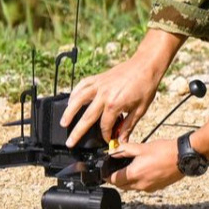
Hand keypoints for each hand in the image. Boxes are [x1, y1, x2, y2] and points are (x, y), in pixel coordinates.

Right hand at [60, 28, 184, 146]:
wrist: (146, 65)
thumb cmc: (145, 86)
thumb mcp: (140, 109)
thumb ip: (128, 126)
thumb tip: (122, 140)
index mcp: (115, 105)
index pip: (105, 126)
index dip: (106, 135)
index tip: (108, 140)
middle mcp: (103, 95)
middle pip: (87, 117)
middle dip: (77, 132)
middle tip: (69, 142)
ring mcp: (99, 85)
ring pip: (78, 100)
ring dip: (69, 112)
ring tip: (63, 123)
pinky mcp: (98, 78)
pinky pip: (82, 85)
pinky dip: (75, 93)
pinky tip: (71, 101)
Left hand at [106, 140, 182, 191]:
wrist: (183, 157)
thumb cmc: (164, 151)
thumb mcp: (142, 147)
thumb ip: (124, 150)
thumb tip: (113, 151)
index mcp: (134, 174)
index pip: (113, 180)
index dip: (107, 176)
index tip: (105, 172)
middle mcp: (140, 185)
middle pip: (121, 186)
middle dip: (117, 179)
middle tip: (117, 168)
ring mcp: (149, 188)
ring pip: (132, 187)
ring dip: (128, 180)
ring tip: (132, 167)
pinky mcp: (157, 188)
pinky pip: (142, 187)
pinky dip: (139, 181)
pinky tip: (145, 170)